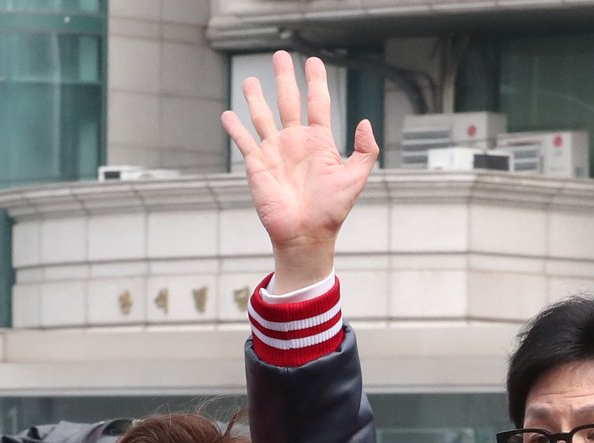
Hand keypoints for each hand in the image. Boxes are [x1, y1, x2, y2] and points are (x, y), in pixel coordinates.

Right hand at [221, 51, 377, 291]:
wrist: (306, 235)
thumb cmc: (332, 211)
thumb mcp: (355, 178)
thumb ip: (365, 150)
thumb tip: (364, 121)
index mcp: (320, 142)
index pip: (318, 103)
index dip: (316, 81)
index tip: (314, 61)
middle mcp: (296, 142)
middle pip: (289, 101)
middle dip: (285, 78)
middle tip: (280, 56)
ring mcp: (275, 152)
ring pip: (263, 116)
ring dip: (256, 98)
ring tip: (251, 79)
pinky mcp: (257, 165)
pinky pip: (244, 141)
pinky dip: (235, 128)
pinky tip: (228, 114)